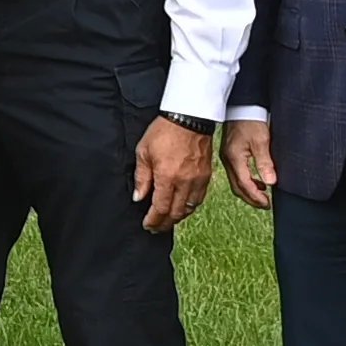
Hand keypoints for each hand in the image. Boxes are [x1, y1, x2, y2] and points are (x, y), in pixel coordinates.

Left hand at [133, 114, 214, 232]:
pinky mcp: (206, 175)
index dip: (153, 220)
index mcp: (167, 177)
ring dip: (177, 217)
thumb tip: (138, 197)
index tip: (147, 225)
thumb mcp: (144, 152)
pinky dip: (189, 206)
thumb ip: (142, 177)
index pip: (161, 208)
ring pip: (189, 208)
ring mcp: (198, 180)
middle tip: (155, 227)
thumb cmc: (164, 131)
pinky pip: (199, 198)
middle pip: (176, 213)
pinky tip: (182, 206)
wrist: (189, 118)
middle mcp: (185, 182)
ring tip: (167, 219)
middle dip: (164, 223)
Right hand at [222, 117, 276, 211]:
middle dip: (252, 199)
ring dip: (249, 191)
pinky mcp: (230, 154)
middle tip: (266, 205)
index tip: (268, 204)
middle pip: (238, 187)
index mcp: (235, 159)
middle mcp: (228, 160)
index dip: (256, 197)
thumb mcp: (261, 141)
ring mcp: (227, 157)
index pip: (245, 185)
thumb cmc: (251, 119)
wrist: (242, 105)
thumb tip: (270, 183)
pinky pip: (236, 174)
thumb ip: (265, 163)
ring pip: (236, 182)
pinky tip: (258, 181)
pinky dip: (247, 181)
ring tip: (263, 195)